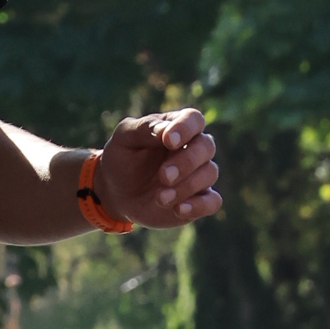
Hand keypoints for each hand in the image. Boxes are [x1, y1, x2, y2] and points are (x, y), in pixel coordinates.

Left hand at [95, 110, 220, 228]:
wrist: (116, 192)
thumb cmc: (122, 158)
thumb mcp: (124, 138)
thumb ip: (145, 129)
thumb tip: (166, 131)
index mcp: (177, 127)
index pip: (193, 119)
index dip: (185, 128)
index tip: (168, 141)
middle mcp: (193, 148)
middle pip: (206, 146)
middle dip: (187, 161)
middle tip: (164, 176)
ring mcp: (198, 174)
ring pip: (209, 173)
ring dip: (186, 187)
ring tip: (160, 198)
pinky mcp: (199, 199)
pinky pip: (213, 201)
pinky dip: (199, 205)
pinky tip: (179, 209)